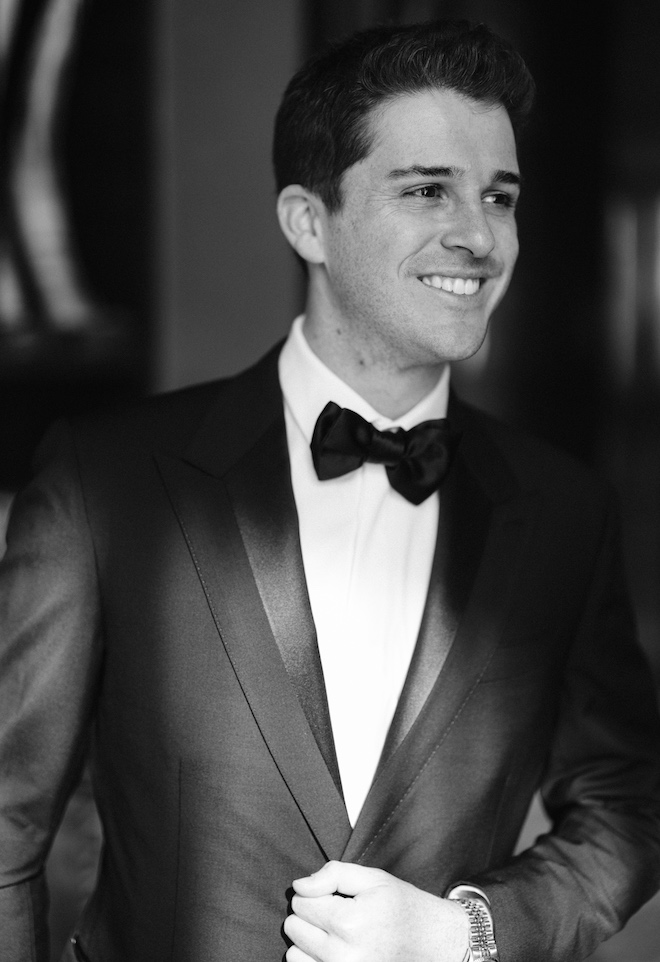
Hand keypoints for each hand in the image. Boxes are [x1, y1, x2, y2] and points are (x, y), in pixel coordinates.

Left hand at [283, 860, 468, 961]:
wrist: (432, 942)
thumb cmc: (401, 906)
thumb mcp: (372, 878)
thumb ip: (332, 875)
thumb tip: (299, 886)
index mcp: (349, 922)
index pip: (300, 902)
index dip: (314, 892)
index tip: (334, 894)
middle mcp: (343, 956)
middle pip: (293, 927)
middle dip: (309, 915)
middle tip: (335, 911)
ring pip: (293, 955)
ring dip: (307, 941)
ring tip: (333, 933)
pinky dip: (311, 960)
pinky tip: (332, 950)